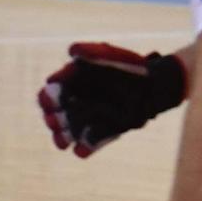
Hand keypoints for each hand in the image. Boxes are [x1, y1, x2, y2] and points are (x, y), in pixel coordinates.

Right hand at [38, 43, 187, 157]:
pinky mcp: (101, 134)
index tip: (54, 97)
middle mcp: (75, 104)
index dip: (47, 97)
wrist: (153, 86)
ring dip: (61, 137)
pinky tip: (80, 150)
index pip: (50, 93)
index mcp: (71, 85)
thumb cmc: (129, 67)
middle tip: (55, 120)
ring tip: (64, 141)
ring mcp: (87, 121)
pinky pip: (87, 146)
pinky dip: (83, 149)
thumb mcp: (111, 56)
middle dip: (52, 119)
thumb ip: (92, 51)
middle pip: (52, 116)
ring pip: (66, 133)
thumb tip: (72, 50)